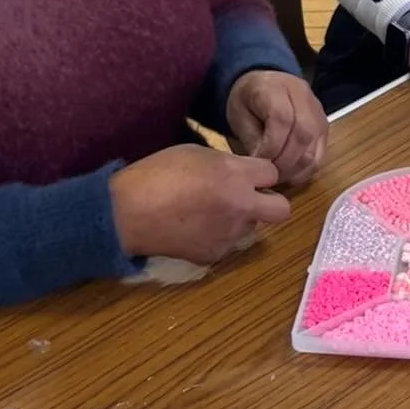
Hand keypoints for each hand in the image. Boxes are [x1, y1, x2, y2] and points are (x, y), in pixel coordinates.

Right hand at [109, 144, 290, 264]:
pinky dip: (216, 237)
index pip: (273, 174)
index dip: (260, 174)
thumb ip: (227, 164)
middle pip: (281, 210)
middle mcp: (241, 206)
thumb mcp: (196, 153)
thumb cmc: (157, 173)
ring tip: (207, 213)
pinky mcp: (214, 254)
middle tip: (249, 199)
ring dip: (239, 220)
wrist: (128, 212)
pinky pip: (226, 243)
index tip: (249, 176)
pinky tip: (192, 229)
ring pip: (251, 227)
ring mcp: (229, 234)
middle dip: (271, 203)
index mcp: (236, 175)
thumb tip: (242, 173)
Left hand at [226, 70, 327, 185]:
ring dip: (296, 169)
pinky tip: (290, 176)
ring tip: (277, 177)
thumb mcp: (239, 116)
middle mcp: (303, 97)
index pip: (282, 119)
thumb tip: (264, 167)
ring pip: (315, 147)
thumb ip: (252, 139)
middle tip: (268, 175)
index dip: (271, 147)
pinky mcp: (324, 128)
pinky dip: (305, 170)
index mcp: (276, 88)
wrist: (264, 85)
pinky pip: (320, 155)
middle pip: (304, 134)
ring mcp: (318, 113)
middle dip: (285, 161)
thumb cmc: (247, 101)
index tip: (256, 162)